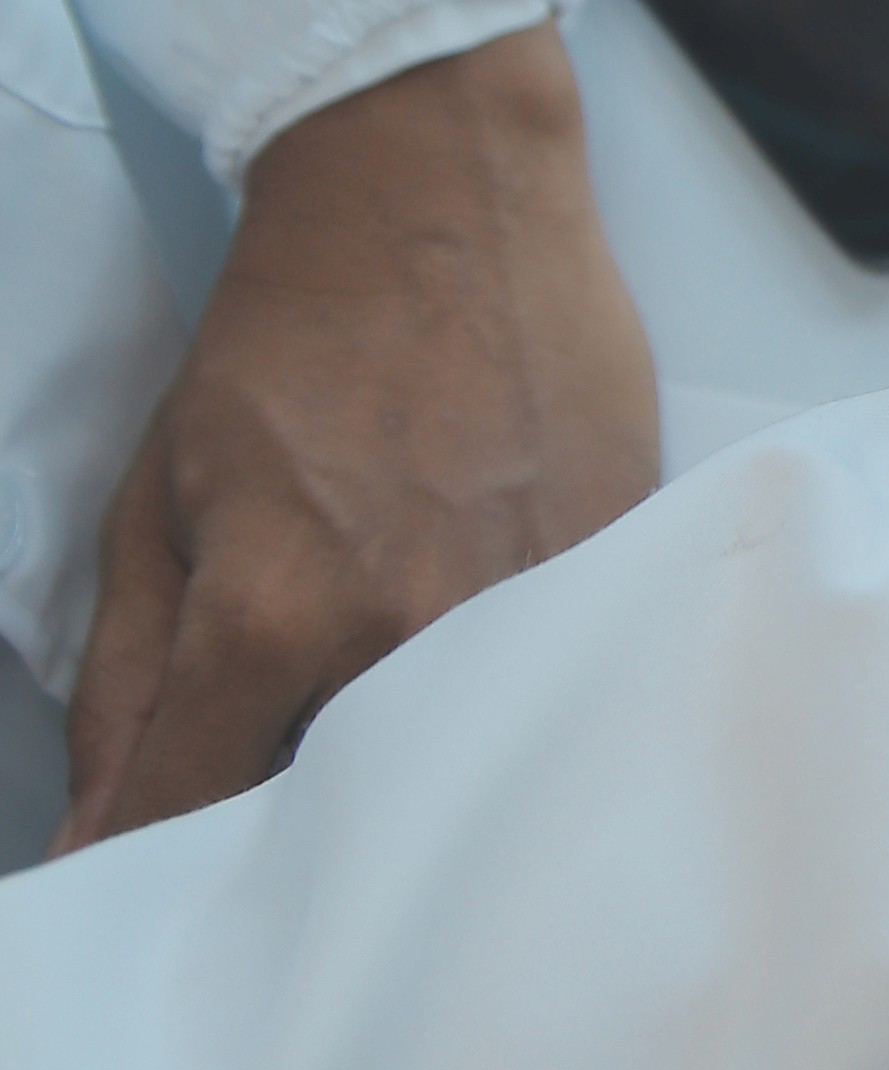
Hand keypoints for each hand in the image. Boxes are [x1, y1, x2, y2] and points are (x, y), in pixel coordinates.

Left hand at [60, 27, 659, 851]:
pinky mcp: (613, 565)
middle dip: (292, 834)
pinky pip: (554, 687)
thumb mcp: (155, 498)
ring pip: (461, 764)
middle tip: (281, 794)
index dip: (151, 868)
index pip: (188, 818)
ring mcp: (526, 603)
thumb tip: (93, 833)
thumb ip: (121, 681)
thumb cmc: (288, 329)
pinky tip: (495, 660)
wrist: (437, 185)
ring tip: (399, 720)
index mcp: (270, 615)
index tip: (148, 885)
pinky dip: (516, 701)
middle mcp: (407, 628)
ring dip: (418, 772)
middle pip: (339, 817)